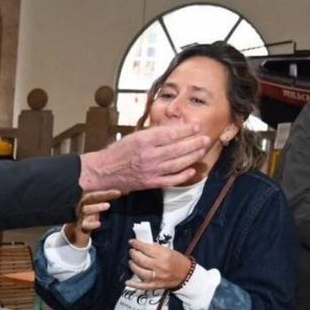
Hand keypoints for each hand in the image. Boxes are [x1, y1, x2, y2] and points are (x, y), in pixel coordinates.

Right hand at [63, 188, 120, 248]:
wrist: (77, 229)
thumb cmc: (90, 213)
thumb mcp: (97, 204)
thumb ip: (106, 198)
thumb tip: (124, 191)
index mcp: (86, 199)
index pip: (95, 193)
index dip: (107, 192)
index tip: (119, 192)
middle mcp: (81, 205)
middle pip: (89, 198)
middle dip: (102, 195)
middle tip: (117, 193)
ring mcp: (80, 215)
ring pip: (86, 210)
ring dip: (96, 207)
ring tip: (108, 205)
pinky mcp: (80, 226)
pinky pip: (84, 224)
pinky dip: (91, 224)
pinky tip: (98, 224)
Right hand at [79, 124, 207, 192]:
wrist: (103, 172)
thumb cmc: (118, 152)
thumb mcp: (134, 136)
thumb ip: (154, 133)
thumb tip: (174, 128)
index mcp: (144, 141)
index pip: (171, 134)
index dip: (186, 130)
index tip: (196, 126)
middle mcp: (149, 156)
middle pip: (178, 149)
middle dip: (195, 143)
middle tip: (206, 138)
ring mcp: (151, 171)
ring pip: (178, 163)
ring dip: (192, 157)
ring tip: (202, 150)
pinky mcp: (150, 183)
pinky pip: (170, 180)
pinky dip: (183, 175)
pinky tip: (191, 170)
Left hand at [127, 239, 191, 290]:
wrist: (187, 274)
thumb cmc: (178, 261)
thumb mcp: (169, 251)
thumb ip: (155, 249)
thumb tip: (142, 246)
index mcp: (164, 255)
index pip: (146, 248)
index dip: (136, 244)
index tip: (132, 242)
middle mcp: (160, 266)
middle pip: (140, 259)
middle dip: (133, 254)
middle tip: (131, 251)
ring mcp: (157, 276)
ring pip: (139, 271)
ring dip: (132, 265)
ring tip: (131, 261)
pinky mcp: (156, 285)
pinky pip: (142, 286)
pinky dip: (134, 284)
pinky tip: (127, 282)